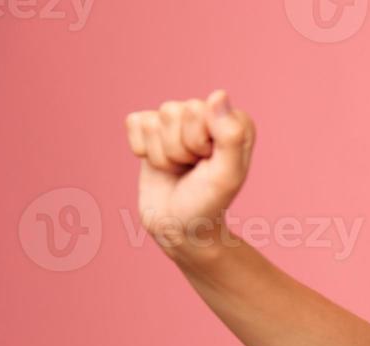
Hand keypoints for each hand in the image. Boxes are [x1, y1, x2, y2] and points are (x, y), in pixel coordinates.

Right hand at [123, 90, 254, 252]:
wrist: (179, 226)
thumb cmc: (207, 203)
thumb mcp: (226, 176)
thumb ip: (230, 136)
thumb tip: (217, 95)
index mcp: (235, 121)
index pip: (200, 109)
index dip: (199, 142)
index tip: (210, 163)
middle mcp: (209, 114)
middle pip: (174, 111)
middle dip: (179, 149)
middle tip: (193, 169)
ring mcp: (179, 120)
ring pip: (154, 121)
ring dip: (163, 154)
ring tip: (180, 169)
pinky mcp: (152, 127)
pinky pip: (135, 123)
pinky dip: (143, 150)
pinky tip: (161, 164)